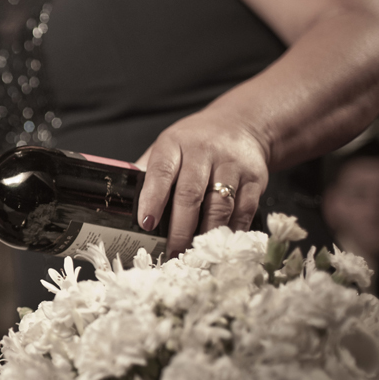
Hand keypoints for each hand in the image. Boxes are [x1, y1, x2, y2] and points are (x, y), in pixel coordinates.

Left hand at [135, 110, 269, 256]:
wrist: (242, 125)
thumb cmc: (195, 142)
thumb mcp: (167, 146)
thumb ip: (148, 171)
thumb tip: (124, 201)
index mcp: (174, 144)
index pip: (161, 171)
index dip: (153, 199)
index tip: (147, 223)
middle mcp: (204, 152)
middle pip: (190, 194)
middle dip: (179, 228)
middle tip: (172, 251)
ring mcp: (232, 165)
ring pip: (219, 206)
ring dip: (206, 235)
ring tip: (194, 254)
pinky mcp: (254, 179)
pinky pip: (243, 210)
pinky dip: (231, 231)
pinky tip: (220, 244)